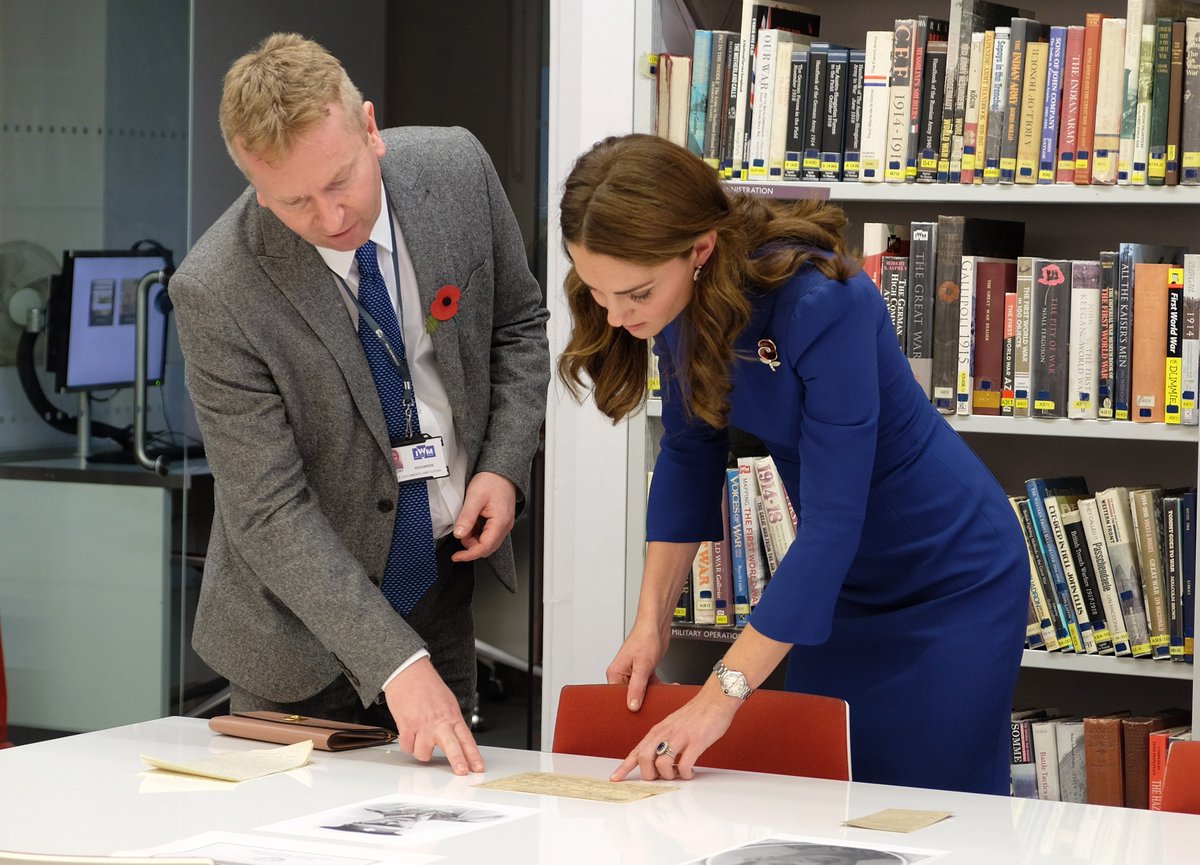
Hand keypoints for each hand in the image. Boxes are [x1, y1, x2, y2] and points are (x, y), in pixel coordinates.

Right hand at [383, 656, 483, 774]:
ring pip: (424, 753)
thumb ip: (452, 723)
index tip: (478, 767)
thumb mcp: (448, 703)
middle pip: (452, 746)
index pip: (466, 739)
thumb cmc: (427, 686)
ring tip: (421, 740)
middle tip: (461, 772)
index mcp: (452, 716)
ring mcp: (423, 725)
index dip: (473, 755)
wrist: (408, 672)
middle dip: (458, 761)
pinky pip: (408, 747)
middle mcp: (439, 721)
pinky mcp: (407, 726)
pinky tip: (410, 735)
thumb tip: (457, 740)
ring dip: (422, 751)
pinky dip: (408, 745)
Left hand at [451, 471, 516, 561]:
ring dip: (474, 539)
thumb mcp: (475, 497)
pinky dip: (478, 533)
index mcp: (500, 522)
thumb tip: (459, 535)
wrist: (501, 472)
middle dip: (470, 545)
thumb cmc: (492, 480)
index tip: (457, 556)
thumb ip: (467, 517)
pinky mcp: (500, 522)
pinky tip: (473, 522)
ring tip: (467, 523)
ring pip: (487, 542)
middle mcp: (505, 526)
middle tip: (461, 531)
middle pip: (487, 547)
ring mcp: (504, 524)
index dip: (469, 554)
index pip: (485, 547)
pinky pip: (489, 534)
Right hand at [605, 619, 671, 710]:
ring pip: (643, 692)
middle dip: (643, 700)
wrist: (657, 625)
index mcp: (615, 673)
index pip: (617, 698)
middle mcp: (623, 674)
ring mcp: (634, 673)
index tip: (638, 711)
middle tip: (653, 703)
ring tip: (663, 694)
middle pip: (630, 696)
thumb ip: (637, 688)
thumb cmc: (645, 637)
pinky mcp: (645, 671)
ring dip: (654, 693)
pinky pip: (650, 685)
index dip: (627, 705)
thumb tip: (632, 706)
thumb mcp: (642, 667)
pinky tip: (667, 687)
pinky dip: (659, 687)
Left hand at [609, 684, 738, 781]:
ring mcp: (680, 737)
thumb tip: (654, 759)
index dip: (624, 767)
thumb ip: (661, 739)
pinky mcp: (696, 741)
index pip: (635, 751)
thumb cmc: (695, 715)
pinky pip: (685, 764)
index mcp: (658, 730)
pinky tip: (690, 772)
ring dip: (669, 775)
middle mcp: (665, 733)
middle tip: (661, 777)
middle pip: (644, 759)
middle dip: (650, 775)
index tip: (615, 778)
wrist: (715, 700)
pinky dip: (686, 773)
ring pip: (662, 763)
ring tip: (678, 774)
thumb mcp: (671, 725)